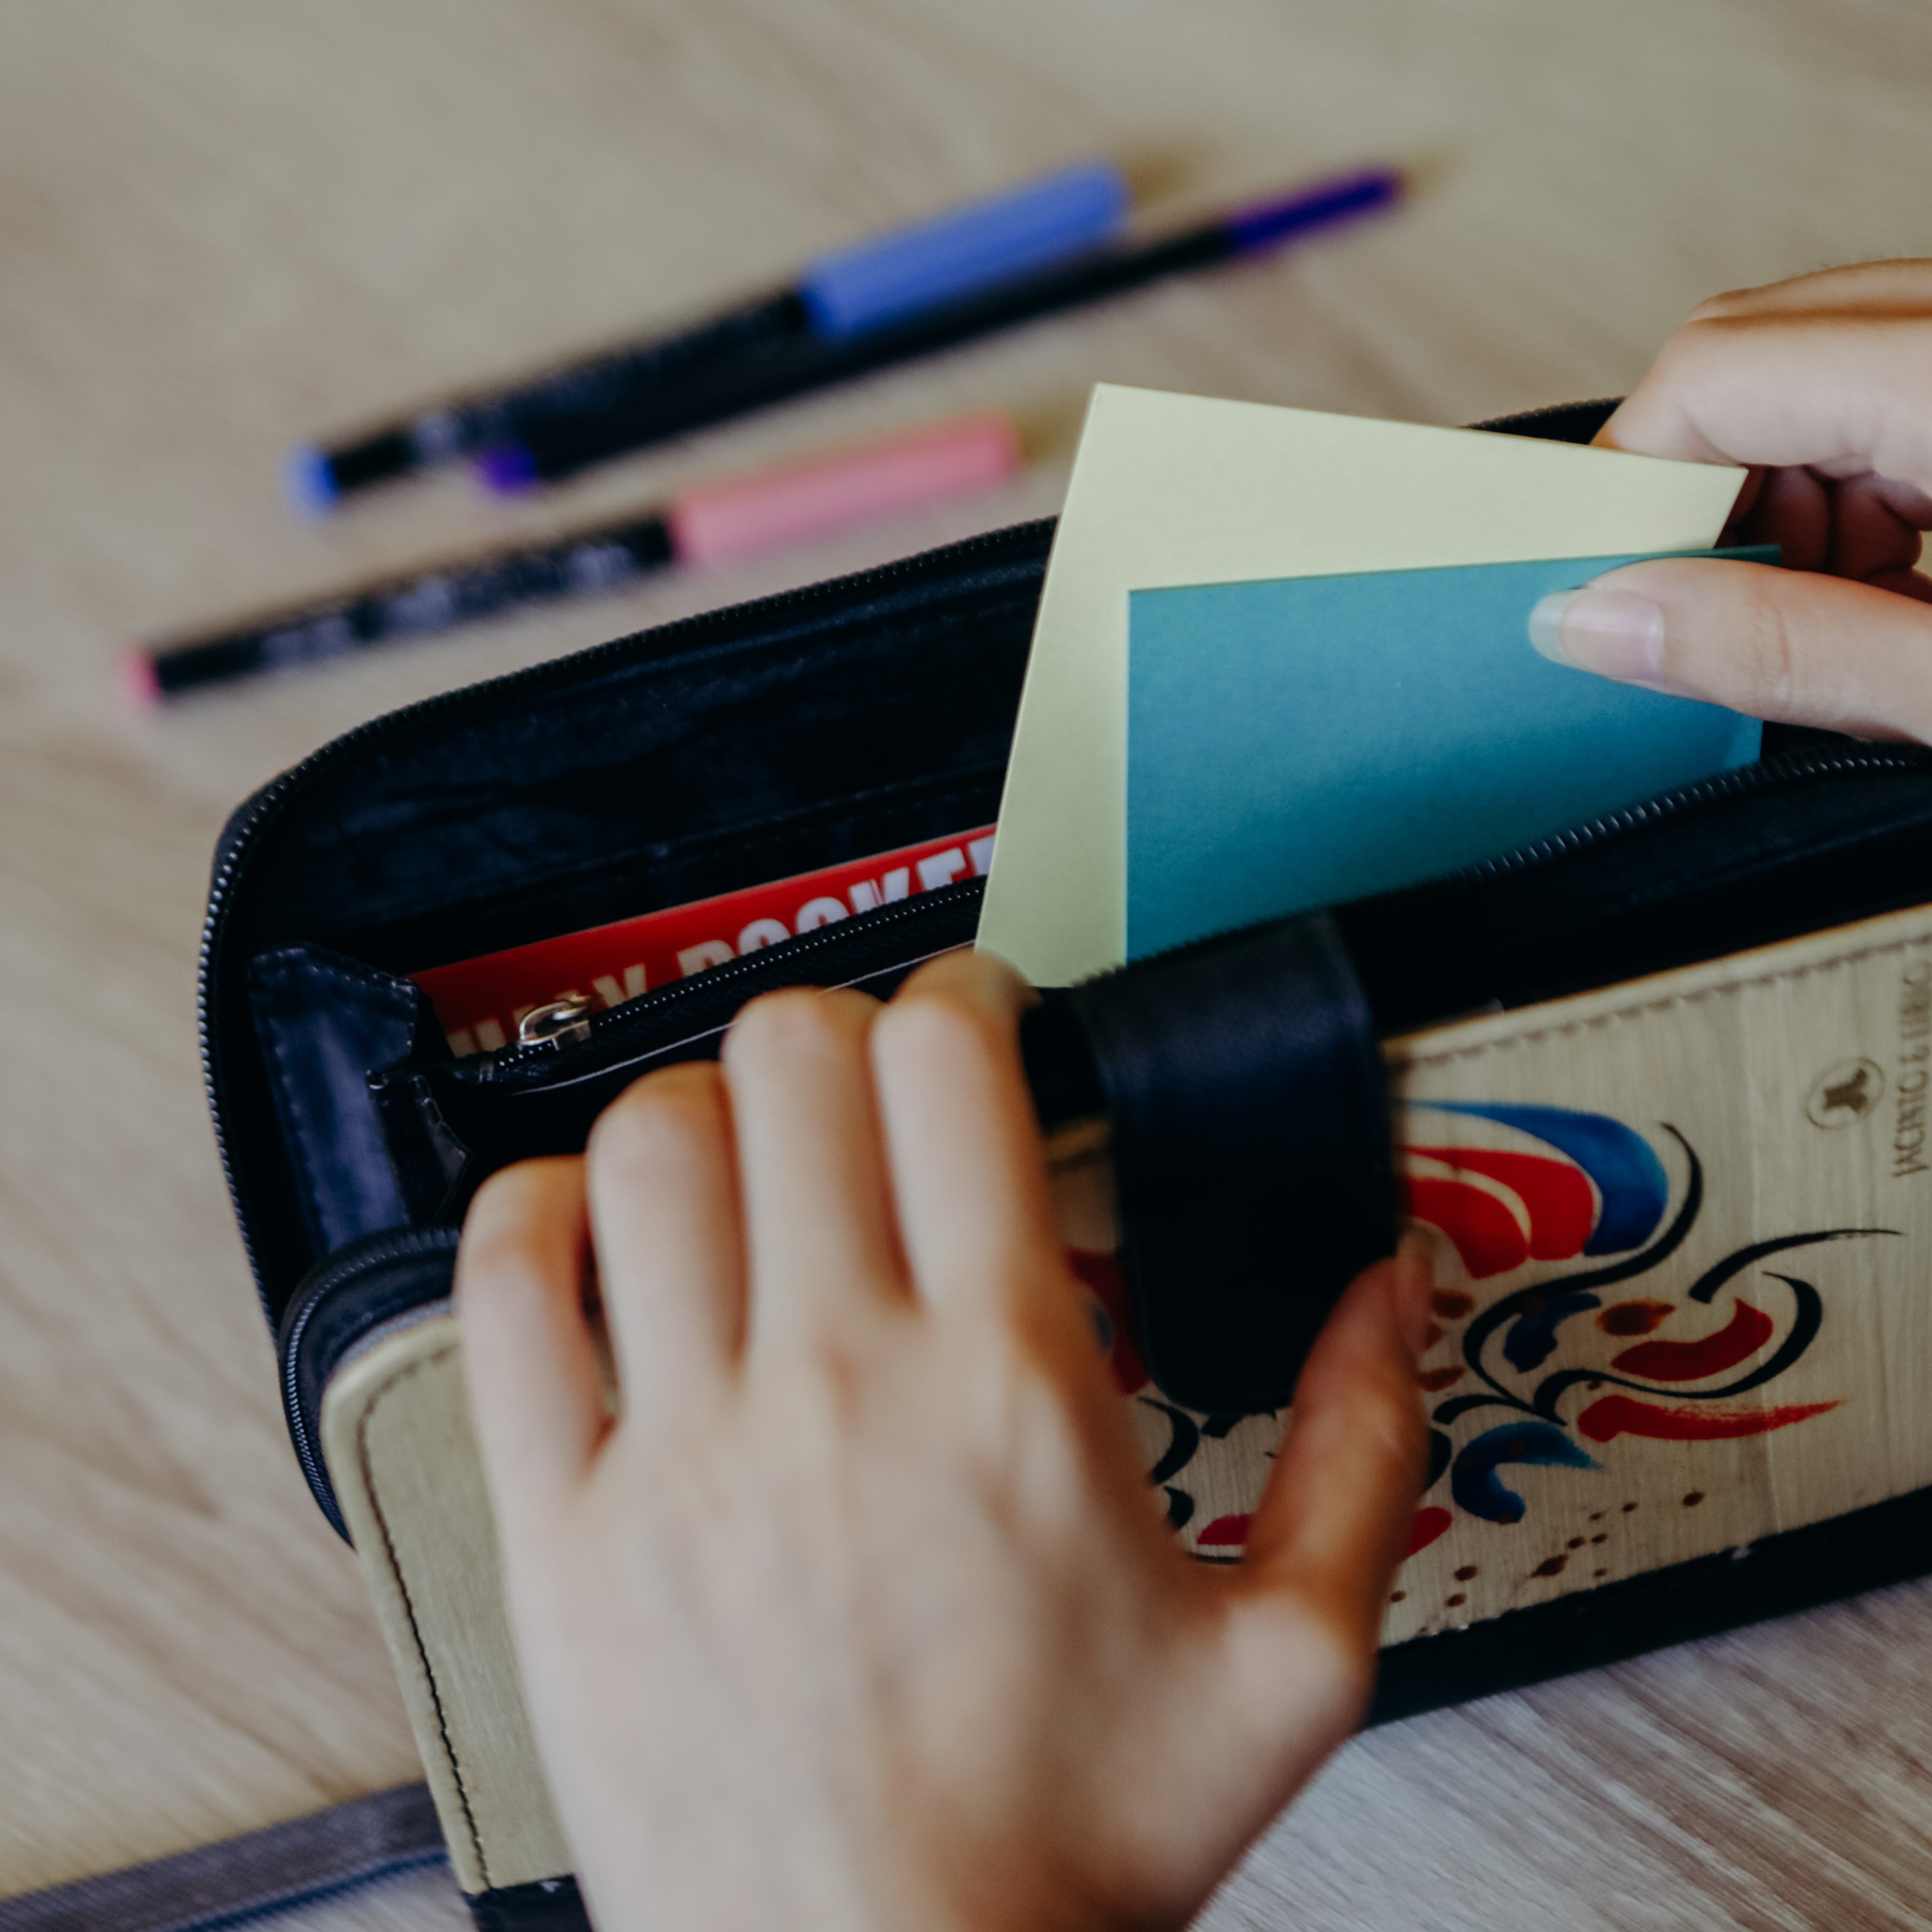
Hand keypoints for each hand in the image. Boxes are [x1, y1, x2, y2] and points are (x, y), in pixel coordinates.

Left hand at [458, 951, 1430, 1931]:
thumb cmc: (1067, 1851)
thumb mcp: (1293, 1662)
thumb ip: (1363, 1446)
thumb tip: (1386, 1285)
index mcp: (1008, 1384)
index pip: (952, 1061)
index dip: (965, 995)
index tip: (978, 1025)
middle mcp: (836, 1383)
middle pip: (795, 1059)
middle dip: (842, 1035)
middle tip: (870, 1090)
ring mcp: (682, 1448)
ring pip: (651, 1143)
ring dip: (704, 1107)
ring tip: (749, 1159)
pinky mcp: (566, 1526)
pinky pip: (507, 1291)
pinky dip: (538, 1213)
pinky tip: (599, 1228)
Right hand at [1527, 259, 1931, 738]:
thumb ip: (1790, 650)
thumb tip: (1601, 624)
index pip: (1712, 373)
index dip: (1627, 486)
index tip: (1601, 595)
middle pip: (1749, 352)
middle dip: (1701, 496)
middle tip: (1718, 614)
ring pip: (1814, 365)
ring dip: (1783, 496)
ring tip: (1841, 611)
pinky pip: (1890, 376)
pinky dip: (1860, 482)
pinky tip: (1895, 578)